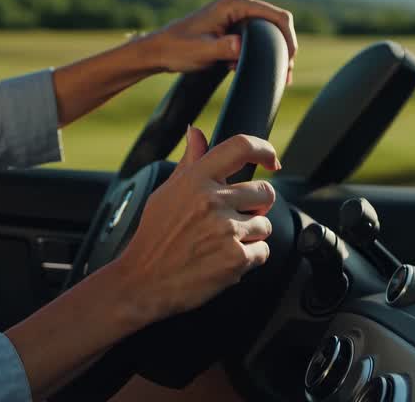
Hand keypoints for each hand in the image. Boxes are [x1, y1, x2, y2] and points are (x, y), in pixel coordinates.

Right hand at [111, 127, 280, 321]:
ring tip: (222, 243)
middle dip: (256, 206)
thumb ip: (190, 162)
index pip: (240, 147)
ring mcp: (226, 230)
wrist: (142, 281)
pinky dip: (250, 258)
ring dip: (251, 235)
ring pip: (265, 225)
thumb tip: (196, 132)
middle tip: (235, 218)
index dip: (264, 150)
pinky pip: (263, 252)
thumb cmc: (154, 237)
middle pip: (265, 192)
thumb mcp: (166, 192)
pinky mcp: (235, 259)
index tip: (271, 160)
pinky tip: (224, 259)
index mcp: (196, 180)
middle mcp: (212, 200)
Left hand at [143, 0, 297, 83]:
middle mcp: (238, 3)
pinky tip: (246, 70)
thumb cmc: (178, 48)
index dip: (288, 38)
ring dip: (271, 54)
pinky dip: (258, 55)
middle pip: (276, 24)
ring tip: (273, 77)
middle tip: (285, 76)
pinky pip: (256, 39)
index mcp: (234, 3)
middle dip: (283, 49)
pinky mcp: (234, 26)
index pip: (275, 16)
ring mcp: (237, 14)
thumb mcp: (202, 51)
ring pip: (267, 33)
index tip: (289, 61)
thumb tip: (242, 47)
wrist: (159, 51)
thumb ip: (224, 47)